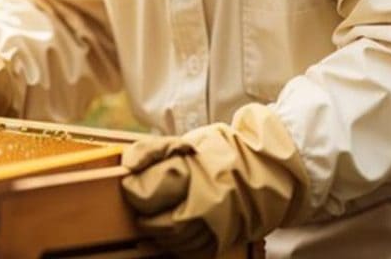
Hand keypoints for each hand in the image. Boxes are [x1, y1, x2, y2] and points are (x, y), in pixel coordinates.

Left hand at [120, 103, 310, 255]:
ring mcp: (213, 227)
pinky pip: (188, 252)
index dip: (132, 189)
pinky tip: (173, 230)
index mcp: (190, 173)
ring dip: (157, 231)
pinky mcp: (220, 242)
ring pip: (171, 241)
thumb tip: (127, 165)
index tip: (130, 183)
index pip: (145, 192)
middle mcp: (202, 203)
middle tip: (141, 202)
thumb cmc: (219, 152)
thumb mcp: (184, 142)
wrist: (263, 170)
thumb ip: (152, 151)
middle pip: (156, 222)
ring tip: (156, 214)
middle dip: (143, 214)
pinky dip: (175, 244)